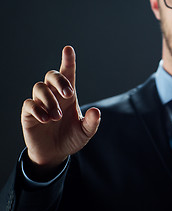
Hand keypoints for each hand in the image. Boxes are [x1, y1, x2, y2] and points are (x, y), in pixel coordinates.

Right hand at [21, 46, 100, 170]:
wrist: (55, 154)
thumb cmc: (71, 138)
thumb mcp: (85, 132)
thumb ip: (92, 122)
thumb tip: (96, 111)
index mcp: (69, 96)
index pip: (67, 74)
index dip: (68, 61)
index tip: (68, 49)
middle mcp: (54, 95)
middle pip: (51, 76)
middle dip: (60, 81)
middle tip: (68, 94)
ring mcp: (40, 103)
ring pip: (39, 88)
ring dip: (50, 100)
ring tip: (56, 117)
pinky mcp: (29, 114)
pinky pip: (29, 104)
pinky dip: (38, 110)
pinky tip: (46, 119)